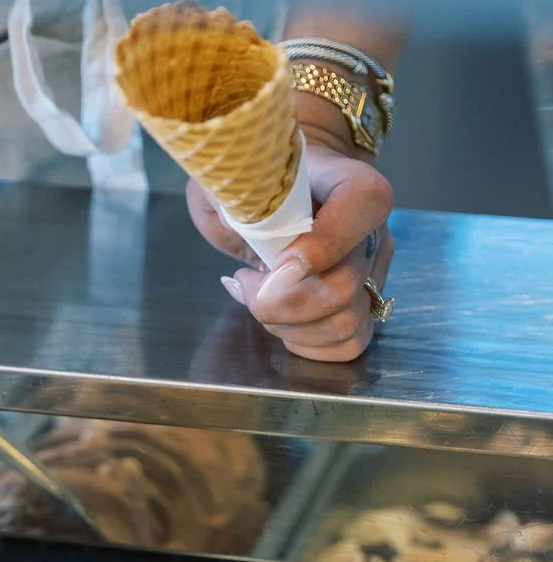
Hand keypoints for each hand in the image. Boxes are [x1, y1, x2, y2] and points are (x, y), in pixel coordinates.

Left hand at [187, 136, 394, 362]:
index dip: (323, 242)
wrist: (282, 194)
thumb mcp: (233, 173)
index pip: (364, 203)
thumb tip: (236, 222)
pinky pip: (347, 345)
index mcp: (350, 181)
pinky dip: (307, 344)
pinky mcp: (364, 306)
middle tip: (247, 286)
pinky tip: (282, 322)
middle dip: (281, 303)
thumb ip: (234, 190)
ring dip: (289, 327)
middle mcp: (372, 230)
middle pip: (343, 287)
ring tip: (261, 301)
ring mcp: (372, 273)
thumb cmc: (257, 183)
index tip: (273, 261)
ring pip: (346, 324)